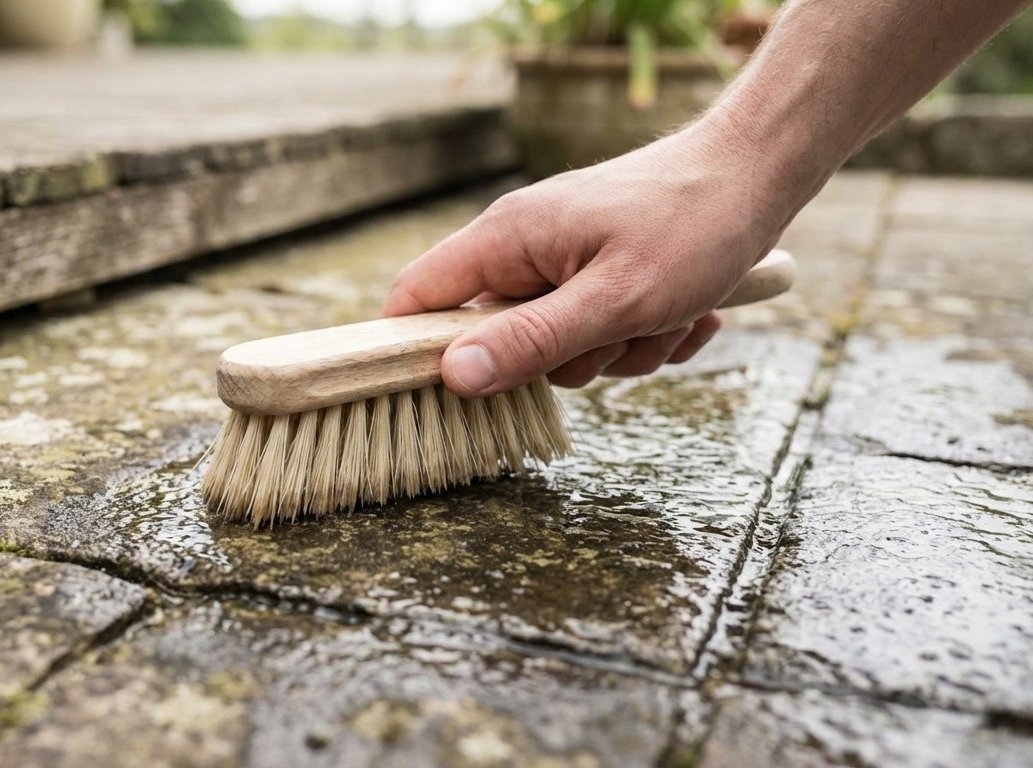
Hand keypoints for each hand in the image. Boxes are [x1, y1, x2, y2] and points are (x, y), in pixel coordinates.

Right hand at [383, 122, 796, 396]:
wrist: (762, 172)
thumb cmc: (694, 224)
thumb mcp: (615, 299)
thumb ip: (531, 340)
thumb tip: (452, 376)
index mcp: (506, 239)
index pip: (414, 298)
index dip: (412, 352)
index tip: (443, 400)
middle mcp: (524, 248)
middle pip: (499, 340)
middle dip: (566, 359)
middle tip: (620, 334)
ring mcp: (562, 261)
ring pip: (562, 348)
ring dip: (622, 350)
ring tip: (668, 314)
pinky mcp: (599, 274)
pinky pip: (602, 335)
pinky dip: (647, 336)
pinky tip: (688, 313)